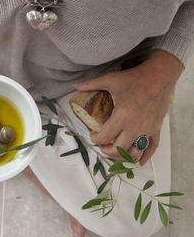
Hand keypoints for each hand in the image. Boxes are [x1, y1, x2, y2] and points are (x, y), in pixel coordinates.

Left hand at [74, 50, 183, 164]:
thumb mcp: (110, 79)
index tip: (92, 134)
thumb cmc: (135, 77)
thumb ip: (91, 84)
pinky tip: (138, 162)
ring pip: (134, 152)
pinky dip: (145, 156)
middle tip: (102, 144)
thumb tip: (76, 85)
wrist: (160, 75)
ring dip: (123, 155)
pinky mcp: (156, 128)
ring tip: (115, 150)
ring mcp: (147, 129)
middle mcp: (135, 126)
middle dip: (106, 150)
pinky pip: (152, 148)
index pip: (105, 137)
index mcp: (122, 116)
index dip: (95, 139)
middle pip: (118, 149)